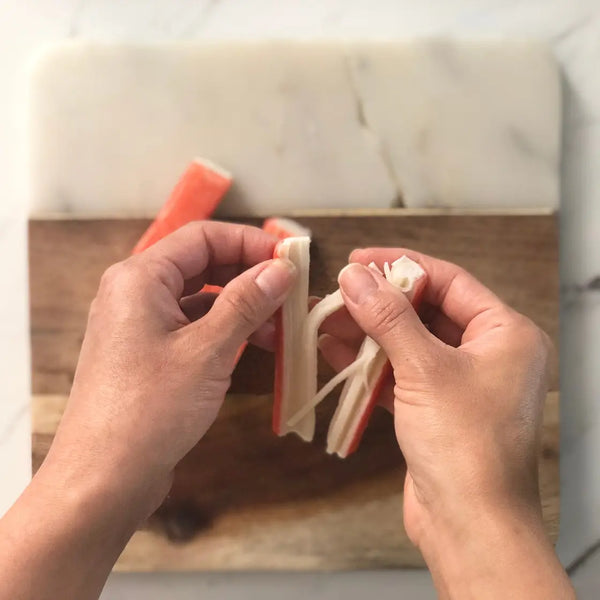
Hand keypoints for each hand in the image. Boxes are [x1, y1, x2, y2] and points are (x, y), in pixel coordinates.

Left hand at [49, 221, 295, 518]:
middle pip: (203, 265)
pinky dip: (227, 332)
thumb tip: (281, 269)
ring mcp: (141, 326)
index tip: (290, 258)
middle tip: (293, 293)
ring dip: (244, 307)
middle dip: (250, 276)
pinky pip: (194, 328)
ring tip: (284, 326)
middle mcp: (136, 293)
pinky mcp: (150, 355)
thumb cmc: (149, 410)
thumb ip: (246, 303)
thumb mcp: (207, 350)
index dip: (251, 242)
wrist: (103, 480)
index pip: (203, 237)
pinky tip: (259, 345)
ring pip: (202, 299)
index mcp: (140, 278)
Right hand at [320, 248, 572, 597]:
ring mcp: (461, 382)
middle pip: (426, 311)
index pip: (449, 281)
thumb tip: (355, 277)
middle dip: (379, 303)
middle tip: (338, 294)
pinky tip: (336, 353)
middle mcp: (489, 354)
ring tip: (327, 321)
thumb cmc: (467, 448)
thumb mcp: (424, 368)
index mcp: (506, 334)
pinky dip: (371, 365)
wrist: (468, 526)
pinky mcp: (437, 408)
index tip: (359, 260)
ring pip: (409, 343)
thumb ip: (387, 317)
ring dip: (368, 333)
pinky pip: (401, 373)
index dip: (401, 265)